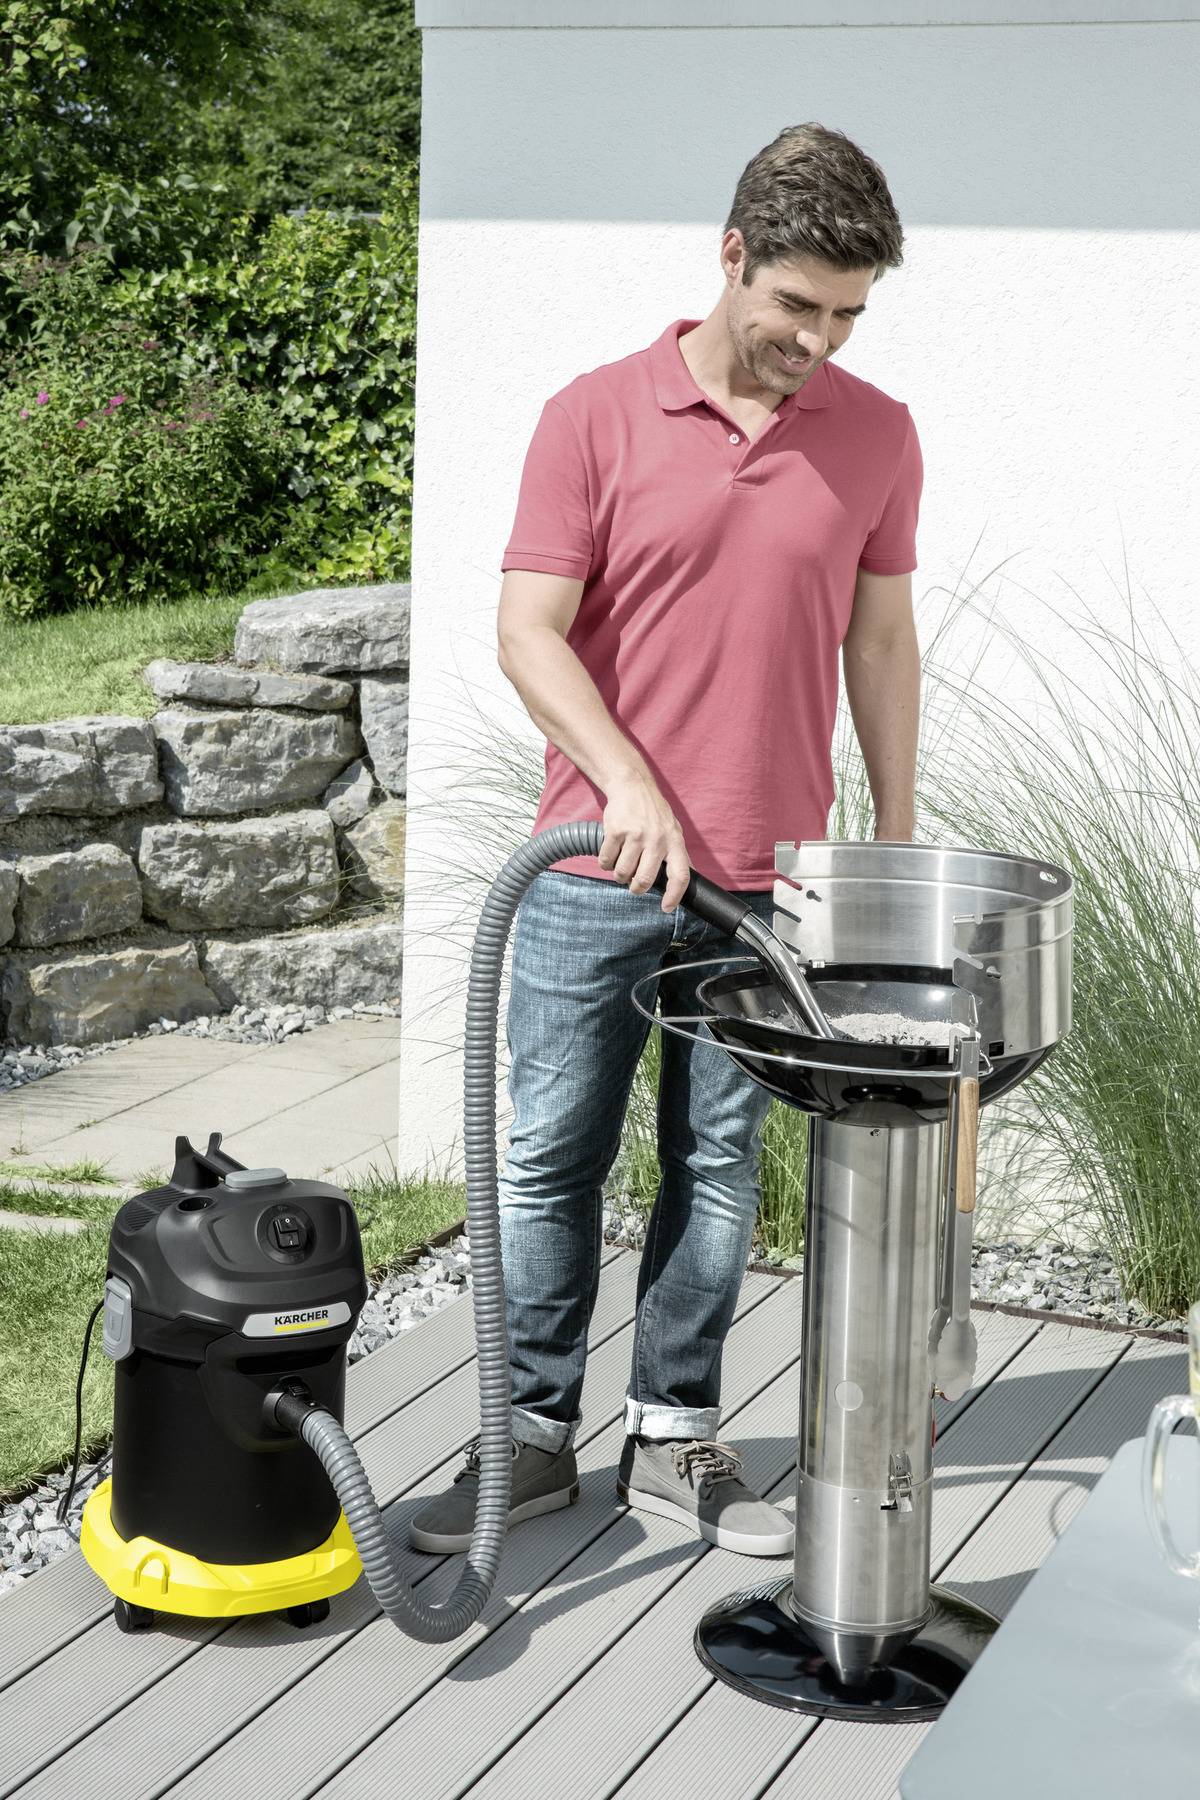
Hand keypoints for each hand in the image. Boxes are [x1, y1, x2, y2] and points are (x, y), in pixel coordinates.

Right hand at [598, 774, 690, 909]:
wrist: (632, 785)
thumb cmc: (654, 812)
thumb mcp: (672, 830)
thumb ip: (677, 854)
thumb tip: (689, 879)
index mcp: (674, 842)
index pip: (680, 875)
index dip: (674, 895)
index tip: (666, 908)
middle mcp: (657, 839)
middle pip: (644, 880)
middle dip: (636, 889)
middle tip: (633, 885)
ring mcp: (636, 835)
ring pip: (622, 873)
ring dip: (619, 875)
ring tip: (621, 865)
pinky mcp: (616, 831)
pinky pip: (606, 860)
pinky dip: (606, 863)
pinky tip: (610, 853)